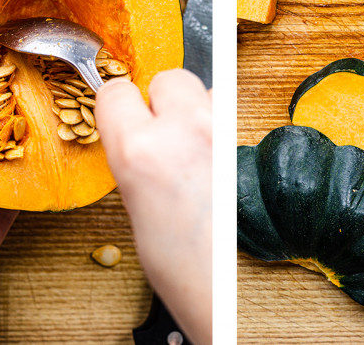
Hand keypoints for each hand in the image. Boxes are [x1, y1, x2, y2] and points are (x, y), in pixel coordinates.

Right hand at [96, 69, 211, 344]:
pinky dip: (217, 127)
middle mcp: (184, 130)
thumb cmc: (179, 262)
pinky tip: (212, 158)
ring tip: (191, 148)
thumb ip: (133, 151)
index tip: (122, 112)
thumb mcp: (133, 201)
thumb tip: (133, 126)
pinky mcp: (248, 142)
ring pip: (203, 89)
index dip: (117, 104)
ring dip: (195, 110)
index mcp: (141, 149)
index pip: (115, 90)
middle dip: (161, 99)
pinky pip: (226, 114)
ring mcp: (222, 132)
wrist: (224, 287)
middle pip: (168, 77)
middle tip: (162, 131)